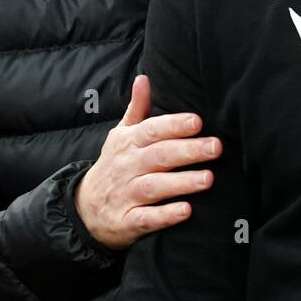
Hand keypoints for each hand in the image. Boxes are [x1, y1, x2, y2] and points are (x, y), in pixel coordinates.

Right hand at [74, 74, 220, 249]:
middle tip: (216, 147)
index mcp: (129, 142)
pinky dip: (166, 215)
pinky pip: (147, 218)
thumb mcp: (121, 135)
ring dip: (182, 183)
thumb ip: (137, 109)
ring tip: (208, 179)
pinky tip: (187, 211)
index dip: (174, 125)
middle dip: (188, 151)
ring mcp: (126, 194)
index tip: (198, 121)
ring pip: (155, 186)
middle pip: (159, 156)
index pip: (152, 130)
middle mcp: (127, 166)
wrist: (85, 208)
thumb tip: (144, 78)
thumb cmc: (115, 165)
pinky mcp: (127, 221)